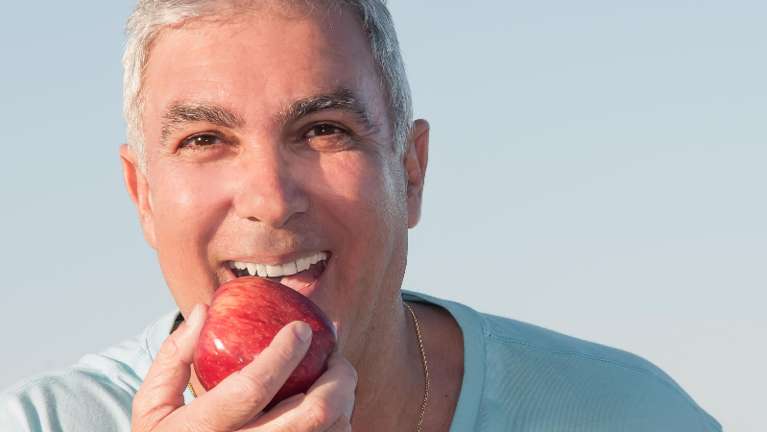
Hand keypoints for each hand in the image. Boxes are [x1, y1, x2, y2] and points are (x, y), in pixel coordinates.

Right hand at [131, 304, 355, 430]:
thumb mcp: (152, 405)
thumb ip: (174, 356)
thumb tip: (202, 310)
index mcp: (203, 430)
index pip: (252, 388)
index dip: (283, 354)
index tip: (301, 328)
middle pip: (309, 415)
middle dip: (336, 377)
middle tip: (336, 355)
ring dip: (345, 399)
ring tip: (338, 376)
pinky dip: (341, 422)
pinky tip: (336, 405)